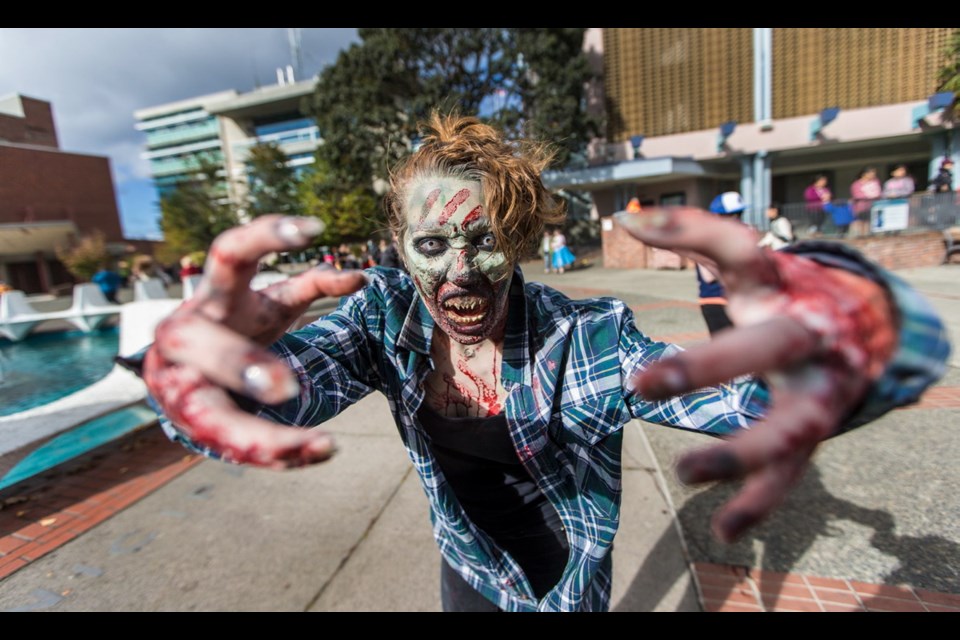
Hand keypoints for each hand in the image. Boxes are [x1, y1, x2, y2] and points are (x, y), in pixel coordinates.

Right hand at [143, 215, 367, 468]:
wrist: (187, 372)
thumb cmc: (237, 328)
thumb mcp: (271, 304)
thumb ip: (311, 286)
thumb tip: (361, 278)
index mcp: (212, 296)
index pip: (228, 253)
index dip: (267, 236)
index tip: (316, 228)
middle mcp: (183, 336)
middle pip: (199, 344)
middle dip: (238, 364)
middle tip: (287, 387)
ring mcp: (179, 385)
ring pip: (209, 415)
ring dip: (260, 436)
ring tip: (322, 444)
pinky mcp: (190, 425)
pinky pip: (233, 447)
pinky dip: (280, 453)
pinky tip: (321, 452)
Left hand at [616, 207, 896, 542]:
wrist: (870, 325)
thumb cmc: (790, 293)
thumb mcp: (750, 264)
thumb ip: (692, 238)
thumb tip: (624, 219)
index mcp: (784, 286)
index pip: (741, 251)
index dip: (692, 234)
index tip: (634, 224)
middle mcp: (809, 337)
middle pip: (767, 349)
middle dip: (711, 366)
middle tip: (645, 383)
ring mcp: (821, 390)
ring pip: (791, 427)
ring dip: (741, 455)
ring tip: (685, 473)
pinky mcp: (818, 430)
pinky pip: (791, 472)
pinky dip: (758, 503)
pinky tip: (723, 530)